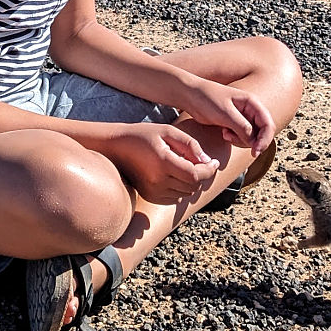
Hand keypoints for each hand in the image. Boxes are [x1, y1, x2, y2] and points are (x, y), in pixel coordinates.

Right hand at [104, 122, 219, 203]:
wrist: (116, 147)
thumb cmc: (143, 135)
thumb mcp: (168, 131)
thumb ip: (190, 145)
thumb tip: (207, 160)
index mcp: (163, 162)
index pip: (195, 175)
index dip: (209, 170)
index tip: (214, 162)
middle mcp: (158, 181)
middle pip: (193, 186)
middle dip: (201, 174)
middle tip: (199, 160)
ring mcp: (153, 191)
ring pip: (186, 193)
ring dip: (192, 182)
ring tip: (183, 165)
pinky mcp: (150, 197)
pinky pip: (176, 198)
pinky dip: (181, 189)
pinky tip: (175, 175)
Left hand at [173, 77, 274, 156]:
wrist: (191, 96)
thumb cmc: (207, 99)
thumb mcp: (225, 113)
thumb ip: (242, 127)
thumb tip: (254, 142)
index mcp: (252, 102)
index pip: (268, 124)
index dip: (265, 140)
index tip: (255, 151)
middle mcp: (250, 110)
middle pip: (261, 133)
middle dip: (250, 141)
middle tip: (232, 139)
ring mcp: (243, 117)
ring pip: (251, 137)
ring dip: (240, 140)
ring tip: (225, 134)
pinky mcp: (234, 124)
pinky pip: (241, 137)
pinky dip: (234, 139)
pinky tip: (223, 133)